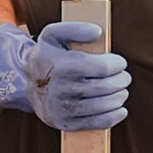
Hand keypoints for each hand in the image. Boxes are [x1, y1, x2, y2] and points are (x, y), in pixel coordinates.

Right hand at [0, 21, 130, 131]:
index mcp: (62, 66)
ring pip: (104, 105)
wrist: (28, 85)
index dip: (117, 64)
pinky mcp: (66, 124)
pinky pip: (98, 123)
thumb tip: (98, 32)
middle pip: (106, 87)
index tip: (120, 63)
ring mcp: (63, 109)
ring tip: (121, 91)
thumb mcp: (53, 35)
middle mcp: (61, 89)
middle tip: (124, 77)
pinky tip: (119, 108)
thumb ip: (75, 28)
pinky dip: (114, 116)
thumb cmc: (48, 57)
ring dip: (119, 97)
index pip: (103, 68)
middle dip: (121, 81)